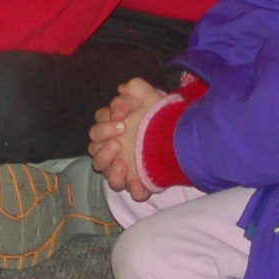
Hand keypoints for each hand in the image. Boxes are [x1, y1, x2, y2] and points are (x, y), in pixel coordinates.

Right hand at [92, 80, 164, 195]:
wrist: (183, 138)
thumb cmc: (161, 118)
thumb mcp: (152, 98)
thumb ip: (136, 88)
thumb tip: (121, 89)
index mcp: (112, 128)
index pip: (99, 124)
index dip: (105, 122)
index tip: (121, 118)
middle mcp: (112, 148)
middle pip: (94, 148)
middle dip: (104, 144)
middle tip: (119, 139)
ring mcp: (122, 167)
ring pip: (104, 171)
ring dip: (110, 167)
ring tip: (123, 163)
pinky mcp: (136, 183)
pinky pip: (128, 190)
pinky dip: (132, 188)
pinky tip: (139, 182)